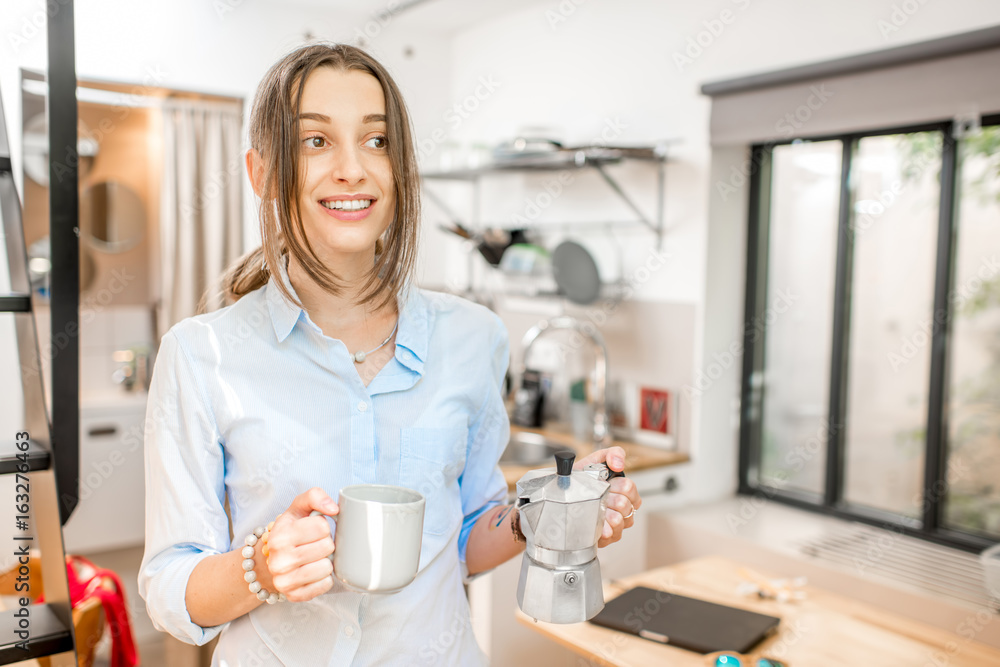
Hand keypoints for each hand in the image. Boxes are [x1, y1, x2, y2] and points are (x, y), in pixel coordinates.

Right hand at [264, 487, 337, 602]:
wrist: (273, 559)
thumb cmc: (291, 531)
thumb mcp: (298, 508)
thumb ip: (315, 496)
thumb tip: (333, 508)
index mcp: (279, 535)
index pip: (322, 526)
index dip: (323, 526)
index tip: (313, 530)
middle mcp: (278, 560)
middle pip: (327, 547)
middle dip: (326, 543)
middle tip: (314, 544)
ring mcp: (284, 581)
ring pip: (327, 567)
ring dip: (326, 561)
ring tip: (314, 558)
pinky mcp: (294, 596)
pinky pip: (325, 585)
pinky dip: (324, 578)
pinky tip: (313, 571)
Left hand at [574, 446, 640, 547]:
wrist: (560, 496)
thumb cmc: (580, 480)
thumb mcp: (594, 461)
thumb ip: (612, 454)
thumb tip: (619, 463)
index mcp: (623, 490)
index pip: (630, 488)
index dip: (616, 485)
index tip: (604, 483)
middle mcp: (623, 508)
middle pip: (626, 505)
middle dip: (610, 500)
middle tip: (597, 497)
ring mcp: (617, 523)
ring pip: (620, 521)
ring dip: (606, 515)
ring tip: (595, 511)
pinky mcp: (608, 537)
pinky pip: (612, 535)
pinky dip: (604, 530)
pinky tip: (597, 527)